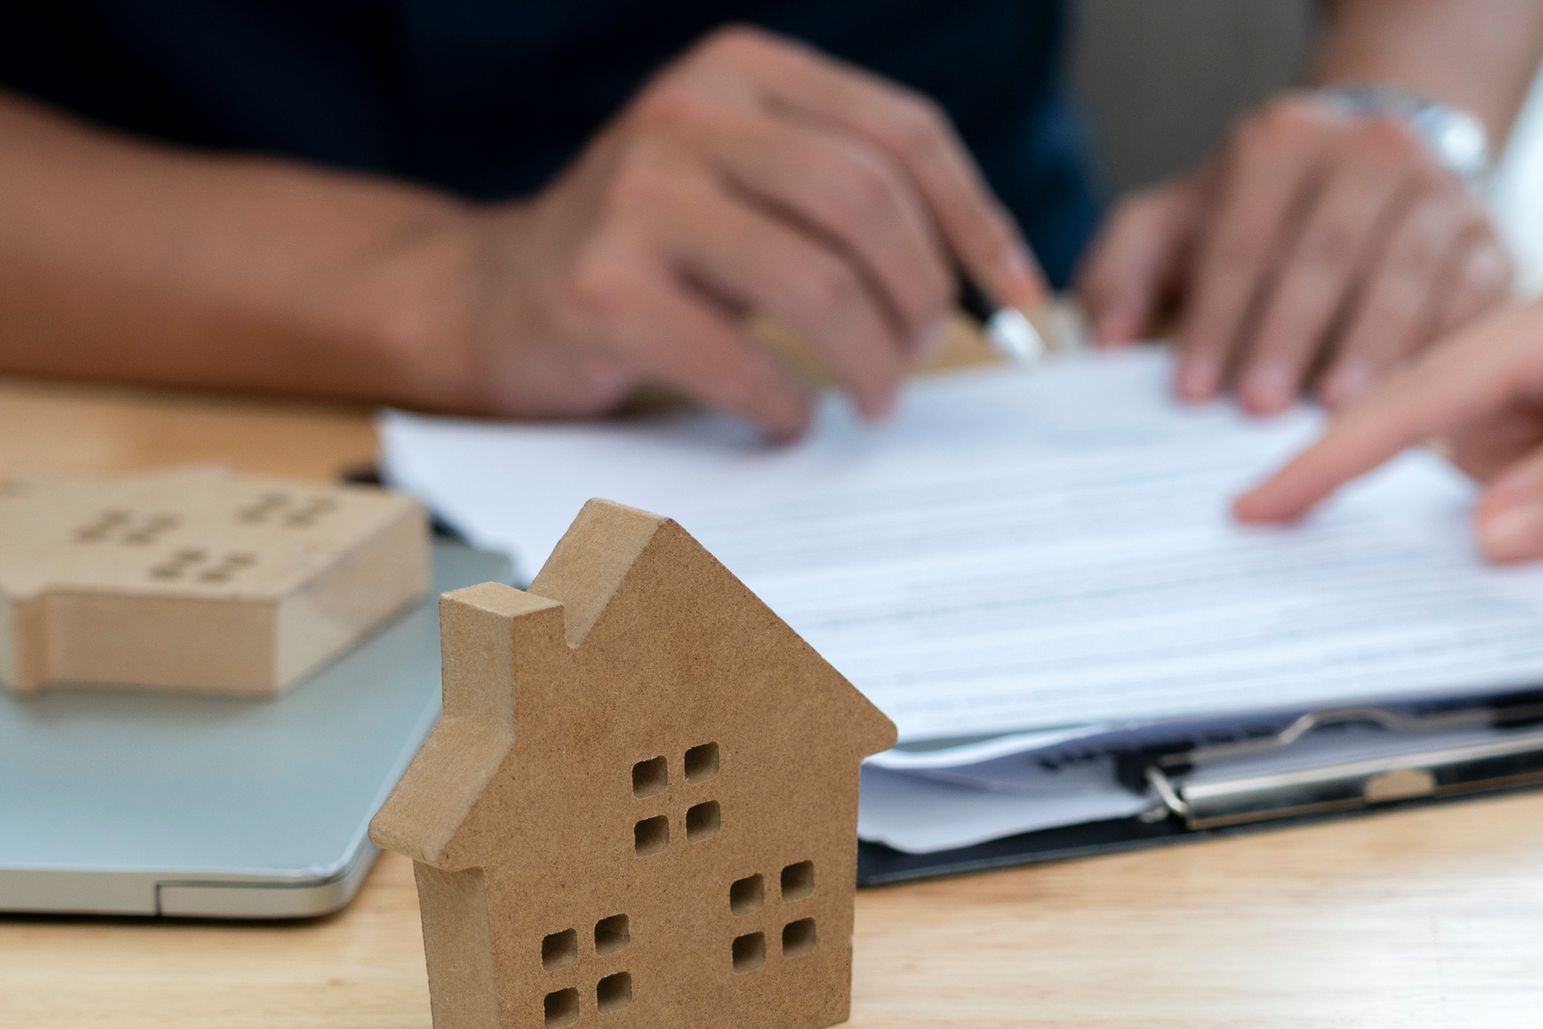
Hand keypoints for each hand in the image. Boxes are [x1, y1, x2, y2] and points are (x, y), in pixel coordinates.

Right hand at [436, 26, 1042, 432]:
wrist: (497, 298)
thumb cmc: (655, 253)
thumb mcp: (748, 185)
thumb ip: (845, 195)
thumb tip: (988, 273)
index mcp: (741, 70)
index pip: (902, 132)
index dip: (978, 219)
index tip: (1020, 294)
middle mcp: (687, 113)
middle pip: (867, 204)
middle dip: (922, 297)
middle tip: (920, 357)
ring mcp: (637, 197)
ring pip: (817, 282)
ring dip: (870, 360)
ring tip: (875, 399)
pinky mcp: (602, 288)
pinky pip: (742, 360)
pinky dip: (787, 406)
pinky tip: (789, 420)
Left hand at [1077, 93, 1509, 413]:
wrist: (1373, 167)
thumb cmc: (1258, 215)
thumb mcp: (1177, 223)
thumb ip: (1124, 274)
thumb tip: (1105, 345)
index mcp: (1282, 142)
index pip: (1243, 240)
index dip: (1216, 319)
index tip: (1194, 392)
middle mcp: (1371, 154)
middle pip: (1326, 256)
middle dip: (1289, 336)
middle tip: (1260, 410)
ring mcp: (1440, 197)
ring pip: (1405, 278)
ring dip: (1371, 351)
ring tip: (1340, 415)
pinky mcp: (1490, 245)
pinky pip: (1468, 304)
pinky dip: (1439, 359)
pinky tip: (1411, 410)